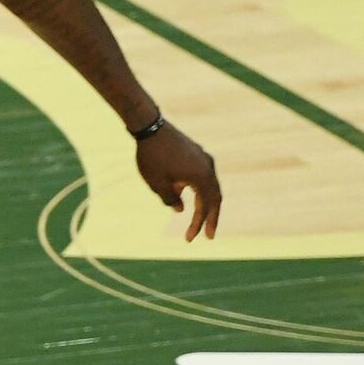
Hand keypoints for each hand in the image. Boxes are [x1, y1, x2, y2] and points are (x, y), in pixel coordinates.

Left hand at [135, 123, 220, 241]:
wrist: (149, 125)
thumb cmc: (152, 156)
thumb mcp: (157, 184)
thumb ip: (170, 200)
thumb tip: (180, 209)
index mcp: (203, 176)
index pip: (206, 206)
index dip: (200, 224)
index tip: (190, 239)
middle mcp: (208, 166)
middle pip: (214, 197)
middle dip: (210, 217)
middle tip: (208, 236)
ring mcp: (203, 158)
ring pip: (209, 186)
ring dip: (203, 202)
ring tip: (194, 217)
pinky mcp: (196, 152)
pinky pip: (201, 175)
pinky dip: (196, 188)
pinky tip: (182, 192)